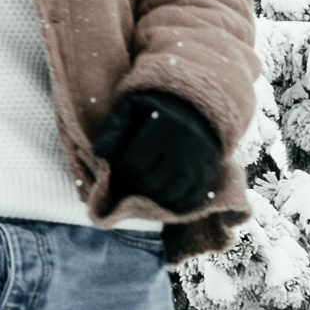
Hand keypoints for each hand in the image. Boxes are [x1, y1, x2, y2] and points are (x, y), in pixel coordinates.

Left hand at [90, 90, 222, 216]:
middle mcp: (187, 146)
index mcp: (166, 125)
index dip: (119, 167)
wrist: (197, 109)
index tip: (118, 162)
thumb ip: (113, 127)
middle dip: (132, 183)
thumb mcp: (132, 106)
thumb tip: (98, 153)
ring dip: (149, 195)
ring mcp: (201, 163)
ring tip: (141, 183)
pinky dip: (172, 203)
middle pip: (148, 182)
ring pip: (167, 195)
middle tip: (127, 176)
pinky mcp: (210, 175)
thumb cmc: (156, 108)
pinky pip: (189, 201)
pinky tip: (160, 193)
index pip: (132, 163)